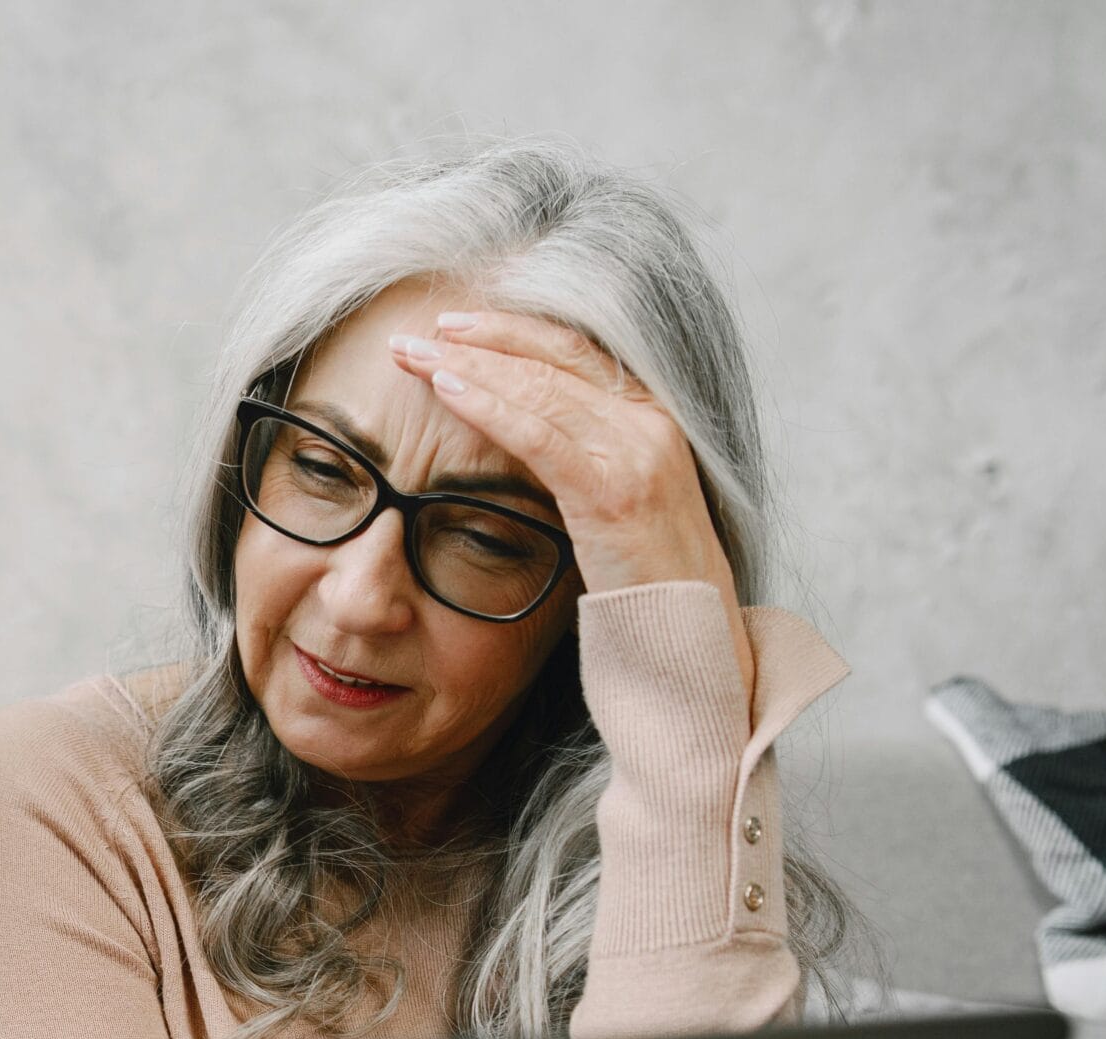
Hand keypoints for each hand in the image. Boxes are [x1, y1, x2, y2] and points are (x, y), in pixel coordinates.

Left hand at [388, 309, 754, 702]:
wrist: (692, 644)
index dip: (512, 333)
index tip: (453, 326)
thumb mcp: (611, 514)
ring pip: (541, 386)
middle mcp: (651, 424)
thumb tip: (512, 449)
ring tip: (413, 355)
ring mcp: (639, 454)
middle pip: (554, 357)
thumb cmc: (645, 589)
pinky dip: (488, 405)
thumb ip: (575, 469)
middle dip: (479, 339)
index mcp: (652, 421)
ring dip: (468, 364)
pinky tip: (445, 389)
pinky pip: (540, 434)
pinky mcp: (616, 492)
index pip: (574, 353)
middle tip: (413, 333)